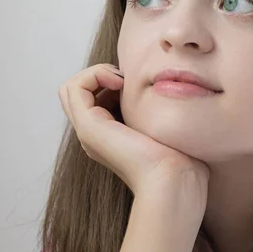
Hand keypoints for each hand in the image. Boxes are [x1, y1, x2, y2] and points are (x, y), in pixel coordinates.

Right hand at [58, 63, 210, 196]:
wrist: (173, 179)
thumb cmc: (179, 157)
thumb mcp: (164, 126)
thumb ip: (154, 110)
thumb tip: (162, 86)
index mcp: (109, 135)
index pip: (94, 96)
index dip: (111, 80)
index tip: (135, 83)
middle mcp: (94, 134)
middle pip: (80, 92)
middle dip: (102, 74)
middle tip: (127, 80)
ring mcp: (88, 131)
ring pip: (73, 87)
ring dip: (97, 72)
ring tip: (123, 80)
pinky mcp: (89, 127)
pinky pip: (74, 87)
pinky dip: (94, 74)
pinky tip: (120, 82)